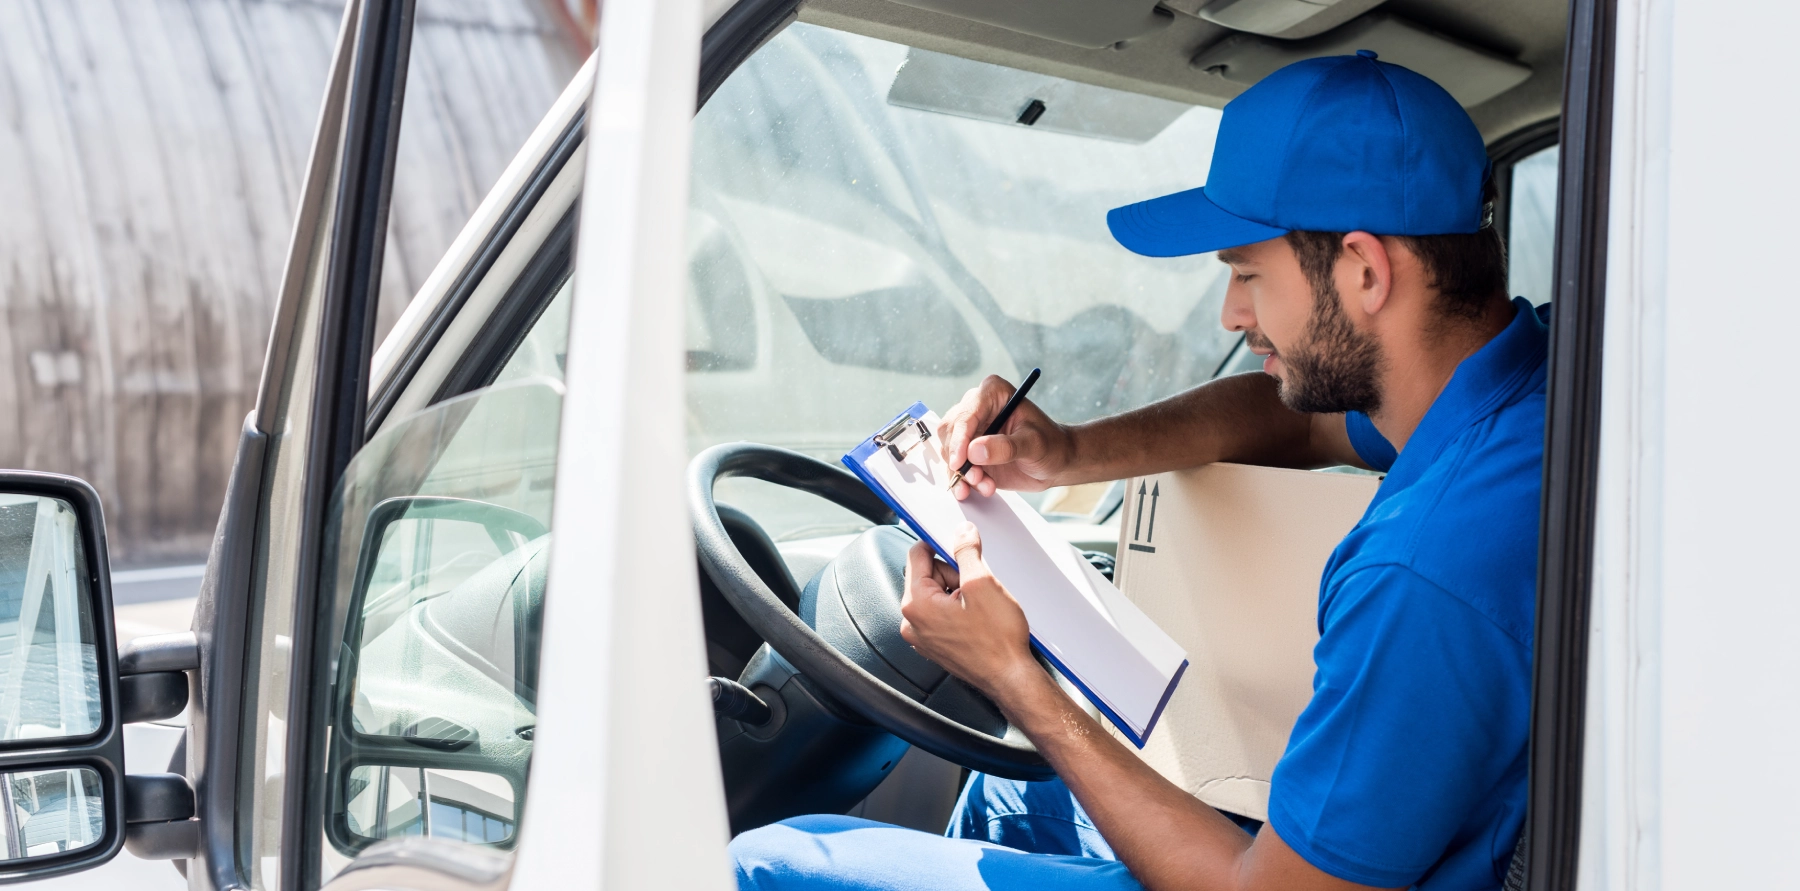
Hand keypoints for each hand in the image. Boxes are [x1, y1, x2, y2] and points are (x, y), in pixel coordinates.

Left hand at [898, 526, 1038, 697]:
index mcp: (916, 605)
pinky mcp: (935, 645)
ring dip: (957, 593)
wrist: (1010, 677)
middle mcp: (912, 622)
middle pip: (927, 576)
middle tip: (976, 589)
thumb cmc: (997, 640)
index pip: (917, 555)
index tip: (958, 544)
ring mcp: (922, 636)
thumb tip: (961, 532)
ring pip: (936, 595)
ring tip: (979, 608)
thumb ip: (966, 552)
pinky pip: (941, 614)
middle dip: (953, 575)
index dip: (940, 544)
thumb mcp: (982, 584)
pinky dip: (958, 610)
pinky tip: (977, 619)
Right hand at [937, 375, 1072, 499]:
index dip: (959, 439)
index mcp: (993, 393)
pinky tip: (981, 488)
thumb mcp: (1034, 444)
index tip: (960, 462)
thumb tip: (974, 451)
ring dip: (963, 474)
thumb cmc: (1051, 445)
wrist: (1056, 462)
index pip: (966, 414)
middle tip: (976, 477)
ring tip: (987, 485)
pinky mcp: (969, 451)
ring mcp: (971, 431)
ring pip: (949, 452)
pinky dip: (963, 481)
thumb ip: (1006, 447)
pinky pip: (954, 467)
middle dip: (959, 459)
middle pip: (950, 432)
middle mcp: (977, 408)